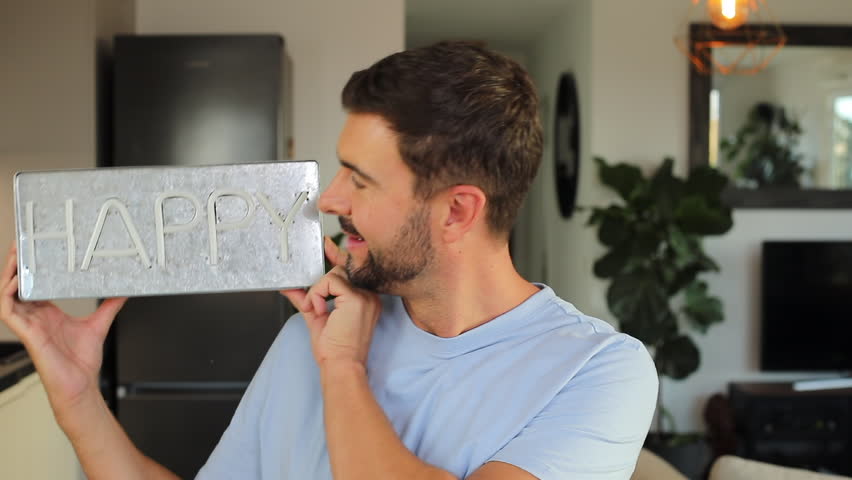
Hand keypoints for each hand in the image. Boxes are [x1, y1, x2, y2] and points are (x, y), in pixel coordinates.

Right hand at [0, 244, 126, 416]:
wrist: (81, 384)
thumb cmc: (83, 360)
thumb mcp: (98, 324)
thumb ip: (109, 305)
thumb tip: (124, 291)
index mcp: (48, 313)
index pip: (34, 285)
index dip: (32, 267)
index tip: (36, 249)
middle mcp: (35, 317)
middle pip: (19, 285)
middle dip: (17, 264)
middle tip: (21, 243)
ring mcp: (28, 324)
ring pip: (9, 294)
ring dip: (9, 274)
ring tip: (15, 255)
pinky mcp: (25, 334)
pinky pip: (8, 311)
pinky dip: (8, 295)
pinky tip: (13, 282)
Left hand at [281, 236, 380, 367]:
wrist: (342, 366)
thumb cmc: (334, 349)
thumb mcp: (317, 318)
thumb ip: (305, 299)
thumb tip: (289, 287)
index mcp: (365, 299)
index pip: (351, 270)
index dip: (338, 255)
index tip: (327, 244)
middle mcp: (369, 295)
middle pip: (340, 270)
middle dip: (321, 284)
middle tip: (315, 304)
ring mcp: (365, 295)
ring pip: (333, 274)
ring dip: (318, 292)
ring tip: (319, 312)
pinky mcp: (356, 298)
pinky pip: (330, 281)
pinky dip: (318, 295)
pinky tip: (321, 311)